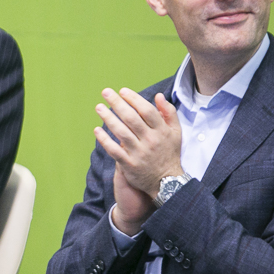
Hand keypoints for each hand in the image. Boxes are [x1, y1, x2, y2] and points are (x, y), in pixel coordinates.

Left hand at [94, 88, 183, 232]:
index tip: (123, 91)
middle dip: (117, 103)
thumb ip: (169, 112)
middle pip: (132, 118)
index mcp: (162, 131)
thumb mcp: (176, 132)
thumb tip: (157, 95)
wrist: (167, 182)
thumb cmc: (170, 153)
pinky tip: (97, 130)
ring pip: (121, 132)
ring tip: (99, 107)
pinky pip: (114, 150)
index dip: (134, 99)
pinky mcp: (129, 165)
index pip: (147, 110)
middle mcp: (151, 141)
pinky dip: (105, 140)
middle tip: (106, 92)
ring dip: (108, 118)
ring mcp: (139, 153)